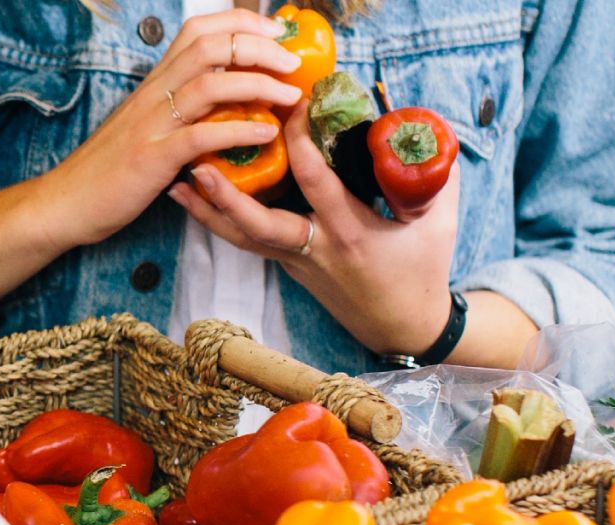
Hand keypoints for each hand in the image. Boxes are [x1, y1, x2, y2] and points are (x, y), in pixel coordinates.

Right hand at [24, 9, 302, 252]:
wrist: (66, 201)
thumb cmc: (107, 167)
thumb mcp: (143, 124)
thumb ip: (176, 107)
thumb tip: (220, 98)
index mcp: (154, 82)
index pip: (198, 30)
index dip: (241, 23)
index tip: (276, 34)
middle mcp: (154, 94)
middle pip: (211, 47)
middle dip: (260, 47)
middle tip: (293, 62)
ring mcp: (153, 124)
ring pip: (211, 84)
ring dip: (259, 84)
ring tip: (290, 95)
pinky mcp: (153, 158)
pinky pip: (203, 136)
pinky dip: (240, 131)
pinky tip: (266, 134)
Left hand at [167, 102, 463, 356]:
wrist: (403, 327)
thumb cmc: (423, 271)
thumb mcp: (438, 222)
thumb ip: (437, 174)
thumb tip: (422, 125)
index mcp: (351, 233)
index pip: (318, 183)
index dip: (302, 144)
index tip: (291, 108)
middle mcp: (315, 249)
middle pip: (259, 225)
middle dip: (227, 196)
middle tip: (198, 164)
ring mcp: (295, 262)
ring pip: (242, 238)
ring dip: (207, 211)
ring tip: (175, 183)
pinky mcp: (286, 267)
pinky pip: (247, 242)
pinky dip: (219, 222)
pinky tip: (194, 202)